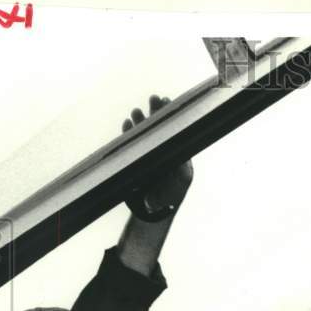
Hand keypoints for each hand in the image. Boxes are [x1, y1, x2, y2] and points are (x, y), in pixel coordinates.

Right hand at [122, 95, 192, 214]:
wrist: (152, 212)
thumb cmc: (170, 196)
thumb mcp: (181, 179)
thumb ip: (182, 165)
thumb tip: (183, 151)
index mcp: (176, 153)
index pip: (174, 128)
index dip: (170, 114)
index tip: (167, 100)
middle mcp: (162, 151)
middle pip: (160, 127)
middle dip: (157, 112)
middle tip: (155, 98)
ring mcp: (147, 155)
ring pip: (144, 134)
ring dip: (141, 122)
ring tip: (137, 112)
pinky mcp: (134, 161)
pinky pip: (130, 144)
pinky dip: (129, 134)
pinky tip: (128, 124)